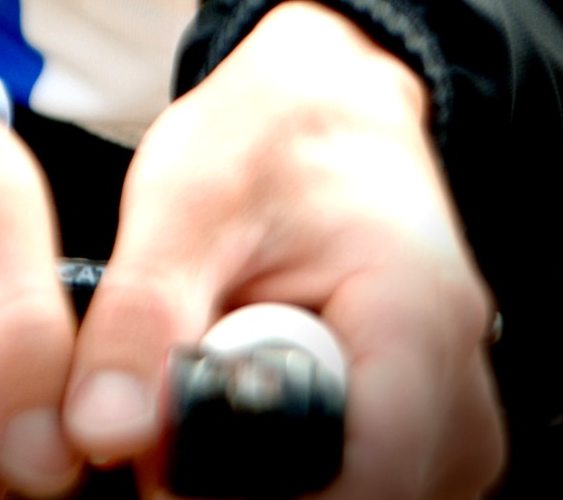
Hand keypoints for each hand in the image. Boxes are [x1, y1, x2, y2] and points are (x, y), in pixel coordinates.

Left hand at [62, 1, 505, 499]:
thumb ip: (143, 316)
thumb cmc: (270, 134)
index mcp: (416, 326)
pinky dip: (291, 463)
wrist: (330, 102)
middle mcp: (462, 392)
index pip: (353, 488)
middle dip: (246, 484)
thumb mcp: (187, 199)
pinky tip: (253, 394)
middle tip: (177, 400)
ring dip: (265, 472)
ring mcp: (457, 422)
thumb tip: (99, 433)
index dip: (239, 495)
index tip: (164, 454)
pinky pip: (360, 485)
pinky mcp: (432, 435)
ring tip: (221, 369)